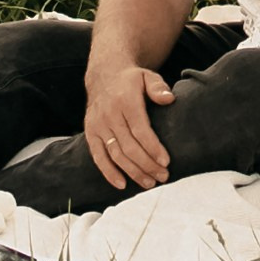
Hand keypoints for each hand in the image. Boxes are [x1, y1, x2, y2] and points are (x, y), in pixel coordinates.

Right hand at [83, 61, 174, 189]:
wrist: (104, 76)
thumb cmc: (131, 80)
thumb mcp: (147, 76)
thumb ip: (158, 87)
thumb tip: (169, 99)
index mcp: (125, 101)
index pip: (140, 129)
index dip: (153, 148)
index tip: (165, 162)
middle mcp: (109, 114)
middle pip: (129, 146)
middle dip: (147, 165)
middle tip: (163, 176)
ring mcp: (98, 125)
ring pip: (116, 154)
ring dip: (133, 172)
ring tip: (149, 183)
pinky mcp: (90, 133)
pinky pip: (98, 156)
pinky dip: (109, 172)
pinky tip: (122, 184)